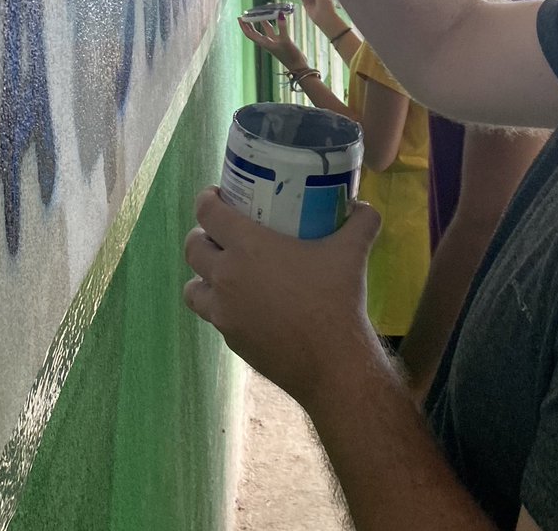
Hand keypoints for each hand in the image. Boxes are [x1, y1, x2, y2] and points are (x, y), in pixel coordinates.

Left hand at [184, 187, 381, 405]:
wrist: (332, 362)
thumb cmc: (336, 299)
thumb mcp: (352, 251)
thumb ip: (361, 222)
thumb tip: (365, 206)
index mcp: (247, 246)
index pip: (208, 212)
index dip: (207, 199)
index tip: (217, 195)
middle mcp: (225, 276)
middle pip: (192, 248)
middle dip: (202, 235)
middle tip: (222, 232)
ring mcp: (223, 312)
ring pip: (193, 287)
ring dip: (203, 275)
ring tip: (225, 271)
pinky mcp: (230, 338)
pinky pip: (213, 315)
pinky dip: (221, 305)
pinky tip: (247, 303)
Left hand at [238, 15, 305, 69]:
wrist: (297, 66)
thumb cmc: (290, 56)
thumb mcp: (285, 40)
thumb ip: (282, 27)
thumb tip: (280, 14)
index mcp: (264, 43)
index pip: (250, 34)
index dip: (243, 26)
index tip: (240, 17)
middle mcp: (266, 43)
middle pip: (254, 32)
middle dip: (248, 23)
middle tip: (245, 14)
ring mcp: (273, 42)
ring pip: (263, 30)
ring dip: (260, 22)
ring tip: (257, 13)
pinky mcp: (280, 42)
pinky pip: (273, 31)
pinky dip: (272, 24)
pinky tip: (274, 18)